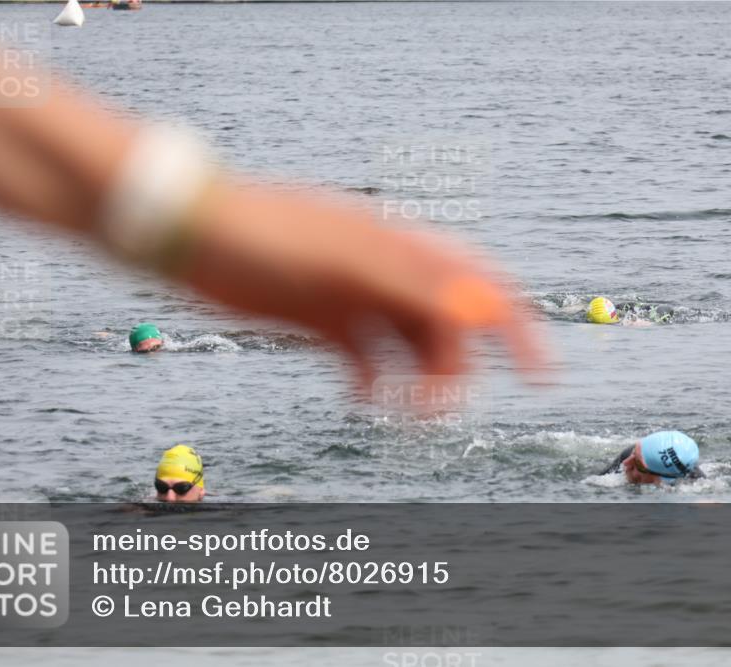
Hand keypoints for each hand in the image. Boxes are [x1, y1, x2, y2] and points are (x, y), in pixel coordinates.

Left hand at [182, 180, 545, 392]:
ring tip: (402, 416)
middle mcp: (387, 274)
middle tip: (434, 412)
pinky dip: (371, 384)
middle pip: (446, 329)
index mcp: (404, 250)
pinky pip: (363, 360)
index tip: (540, 377)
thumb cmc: (268, 236)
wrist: (190, 233)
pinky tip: (361, 400)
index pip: (480, 286)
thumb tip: (484, 308)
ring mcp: (355, 298)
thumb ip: (414, 284)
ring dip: (416, 384)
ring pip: (407, 348)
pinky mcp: (322, 321)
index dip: (516, 329)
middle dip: (453, 371)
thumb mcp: (345, 262)